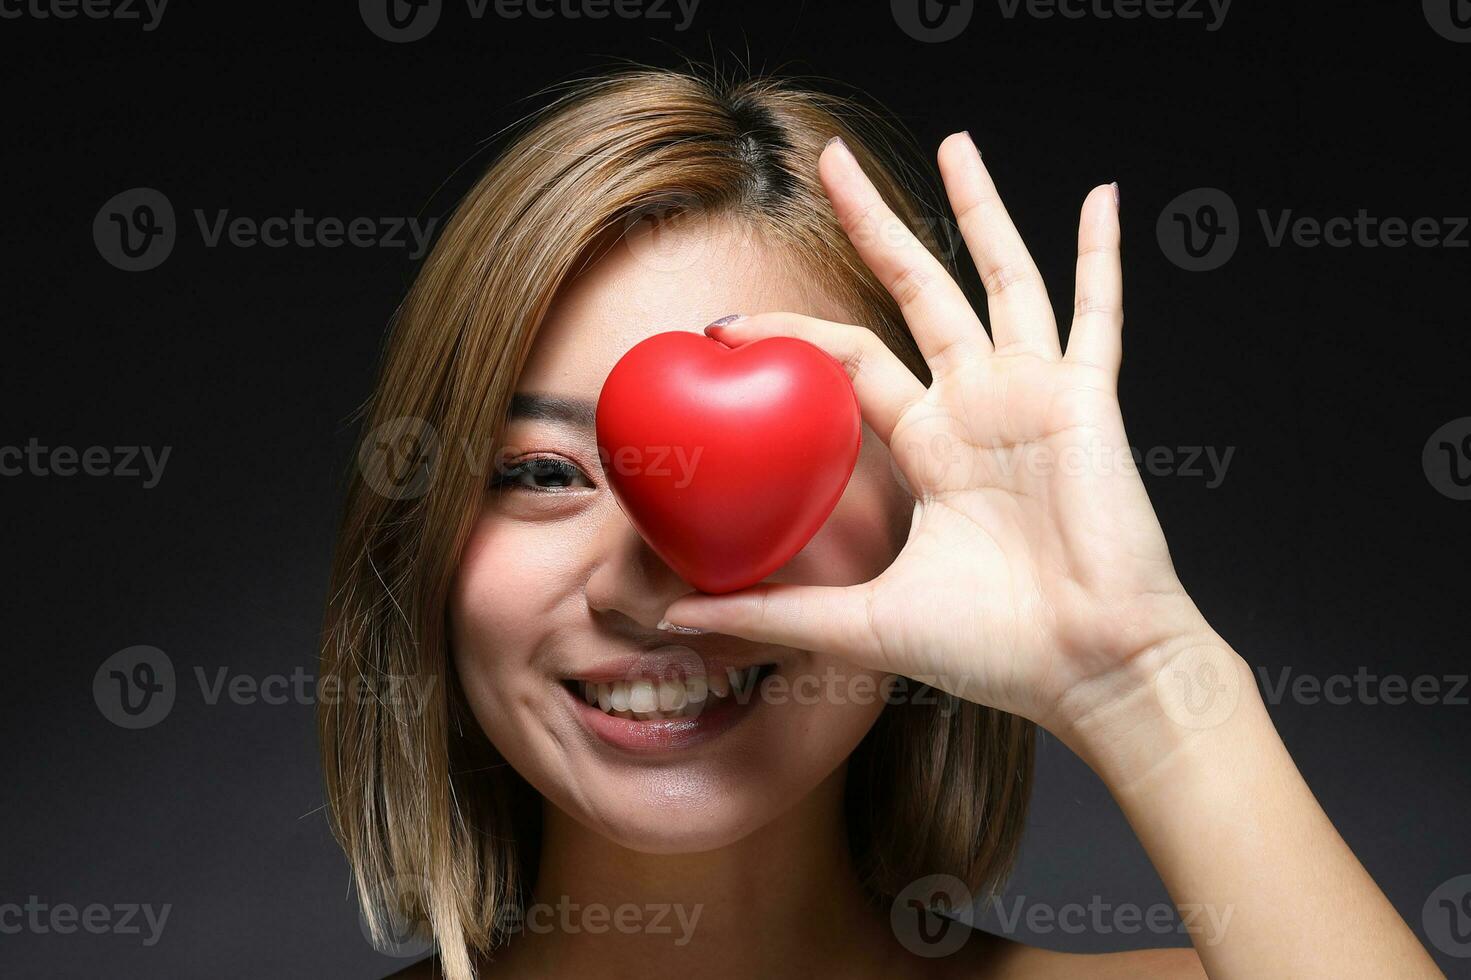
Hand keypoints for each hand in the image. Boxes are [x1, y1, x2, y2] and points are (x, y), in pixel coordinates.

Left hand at [659, 133, 1211, 737]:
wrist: (1092, 674)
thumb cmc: (997, 651)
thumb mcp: (863, 621)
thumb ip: (774, 609)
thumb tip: (677, 618)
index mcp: (932, 448)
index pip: (851, 363)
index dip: (791, 337)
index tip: (725, 326)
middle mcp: (979, 409)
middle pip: (916, 292)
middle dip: (875, 224)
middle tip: (831, 160)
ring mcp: (1034, 398)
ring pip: (1003, 280)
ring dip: (979, 210)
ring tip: (955, 142)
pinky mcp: (1087, 403)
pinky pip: (1097, 316)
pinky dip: (1101, 256)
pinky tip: (1101, 195)